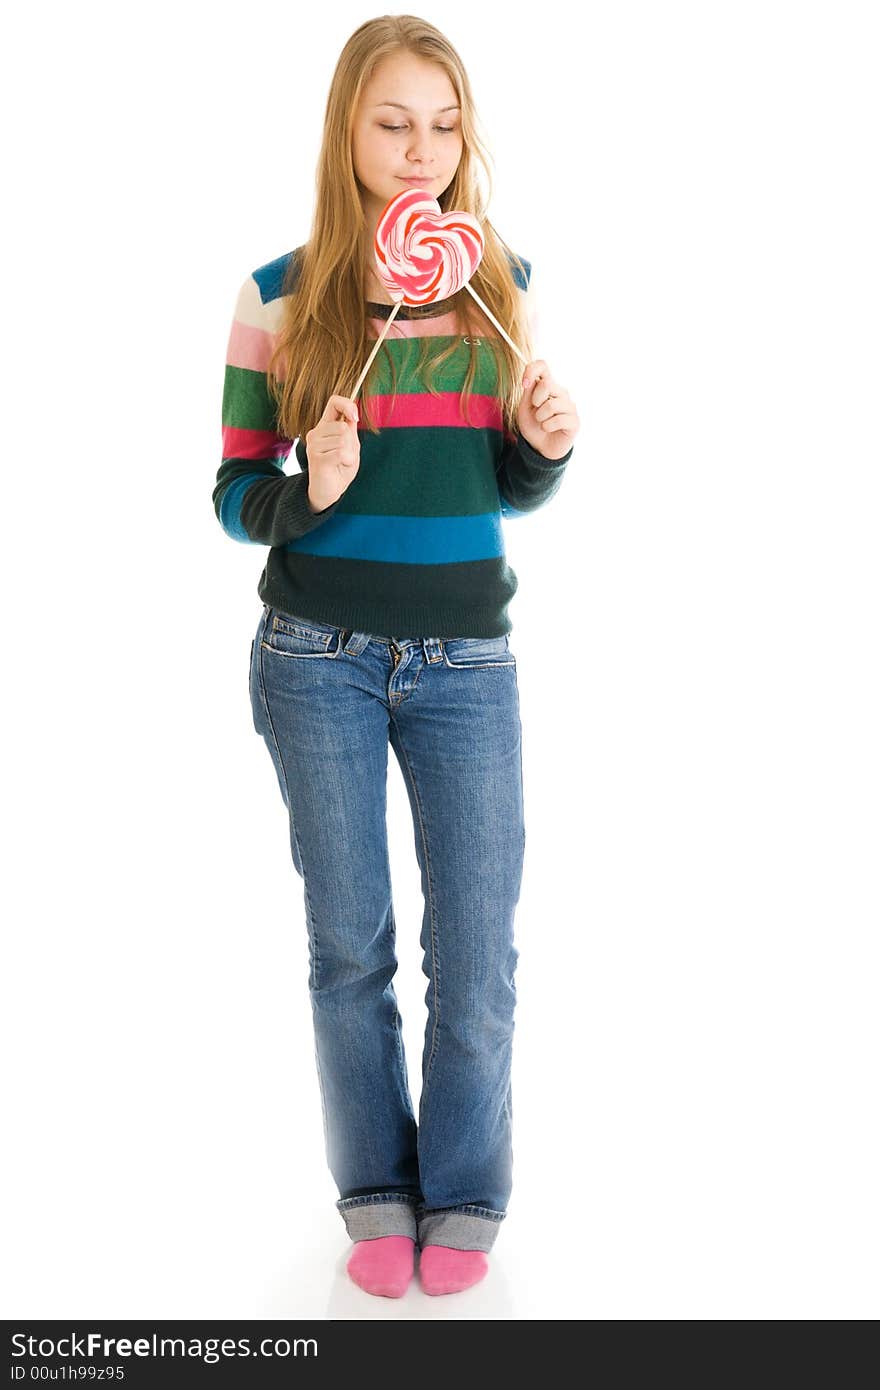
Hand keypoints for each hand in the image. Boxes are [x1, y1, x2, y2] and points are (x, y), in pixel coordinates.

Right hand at [305, 395, 360, 511]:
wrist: (329, 491)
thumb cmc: (340, 468)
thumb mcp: (351, 446)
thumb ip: (350, 430)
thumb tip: (352, 415)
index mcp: (325, 426)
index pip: (334, 402)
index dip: (347, 405)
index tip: (355, 417)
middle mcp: (316, 433)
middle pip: (343, 427)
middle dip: (351, 443)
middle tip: (345, 456)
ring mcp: (313, 445)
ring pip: (342, 440)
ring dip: (349, 454)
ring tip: (341, 463)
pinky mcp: (315, 458)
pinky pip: (340, 453)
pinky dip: (346, 461)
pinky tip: (339, 466)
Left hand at [516, 360, 579, 460]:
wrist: (541, 447)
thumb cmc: (533, 426)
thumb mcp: (524, 408)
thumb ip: (528, 392)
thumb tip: (531, 380)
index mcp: (547, 386)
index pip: (542, 365)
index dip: (531, 371)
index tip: (524, 384)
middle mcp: (561, 392)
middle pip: (547, 384)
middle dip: (535, 400)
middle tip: (535, 411)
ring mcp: (569, 406)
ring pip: (551, 404)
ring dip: (540, 417)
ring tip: (542, 422)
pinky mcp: (574, 421)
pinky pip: (558, 420)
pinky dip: (547, 427)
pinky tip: (548, 429)